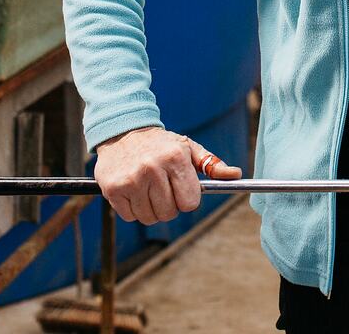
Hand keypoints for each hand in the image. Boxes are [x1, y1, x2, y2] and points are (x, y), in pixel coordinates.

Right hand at [94, 126, 242, 223]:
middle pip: (169, 213)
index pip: (190, 202)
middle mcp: (152, 168)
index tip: (180, 190)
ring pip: (150, 217)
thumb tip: (236, 174)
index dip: (186, 200)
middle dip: (169, 205)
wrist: (123, 132)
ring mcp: (131, 179)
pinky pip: (130, 217)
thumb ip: (211, 164)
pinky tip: (133, 190)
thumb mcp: (188, 148)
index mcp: (175, 158)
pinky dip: (133, 209)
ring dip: (151, 209)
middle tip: (162, 188)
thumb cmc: (161, 144)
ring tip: (147, 188)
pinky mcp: (112, 189)